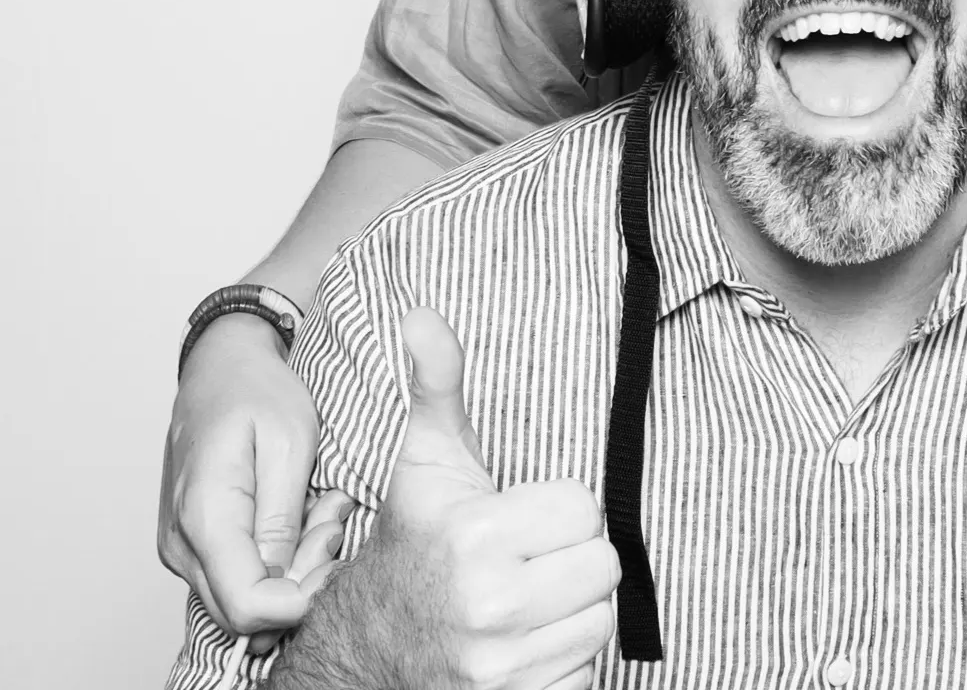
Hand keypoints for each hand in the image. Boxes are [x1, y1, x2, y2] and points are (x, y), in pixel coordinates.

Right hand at [159, 310, 327, 635]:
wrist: (221, 365)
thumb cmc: (257, 390)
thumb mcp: (291, 441)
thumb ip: (283, 519)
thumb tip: (283, 584)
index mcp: (203, 516)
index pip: (246, 606)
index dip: (298, 600)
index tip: (333, 553)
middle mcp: (179, 544)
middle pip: (242, 612)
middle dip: (301, 582)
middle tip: (333, 519)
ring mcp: (178, 547)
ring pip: (240, 597)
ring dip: (292, 567)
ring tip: (320, 507)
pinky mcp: (189, 544)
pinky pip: (233, 576)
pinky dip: (274, 558)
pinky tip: (298, 516)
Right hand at [314, 306, 618, 689]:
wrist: (365, 653)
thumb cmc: (410, 546)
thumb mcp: (424, 460)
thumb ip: (436, 382)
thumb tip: (420, 313)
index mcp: (477, 539)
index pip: (585, 509)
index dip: (557, 510)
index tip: (519, 518)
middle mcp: (492, 610)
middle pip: (601, 567)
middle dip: (570, 560)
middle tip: (527, 559)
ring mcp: (503, 672)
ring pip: (599, 622)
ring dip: (569, 612)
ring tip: (524, 600)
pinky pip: (584, 674)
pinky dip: (562, 664)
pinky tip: (524, 645)